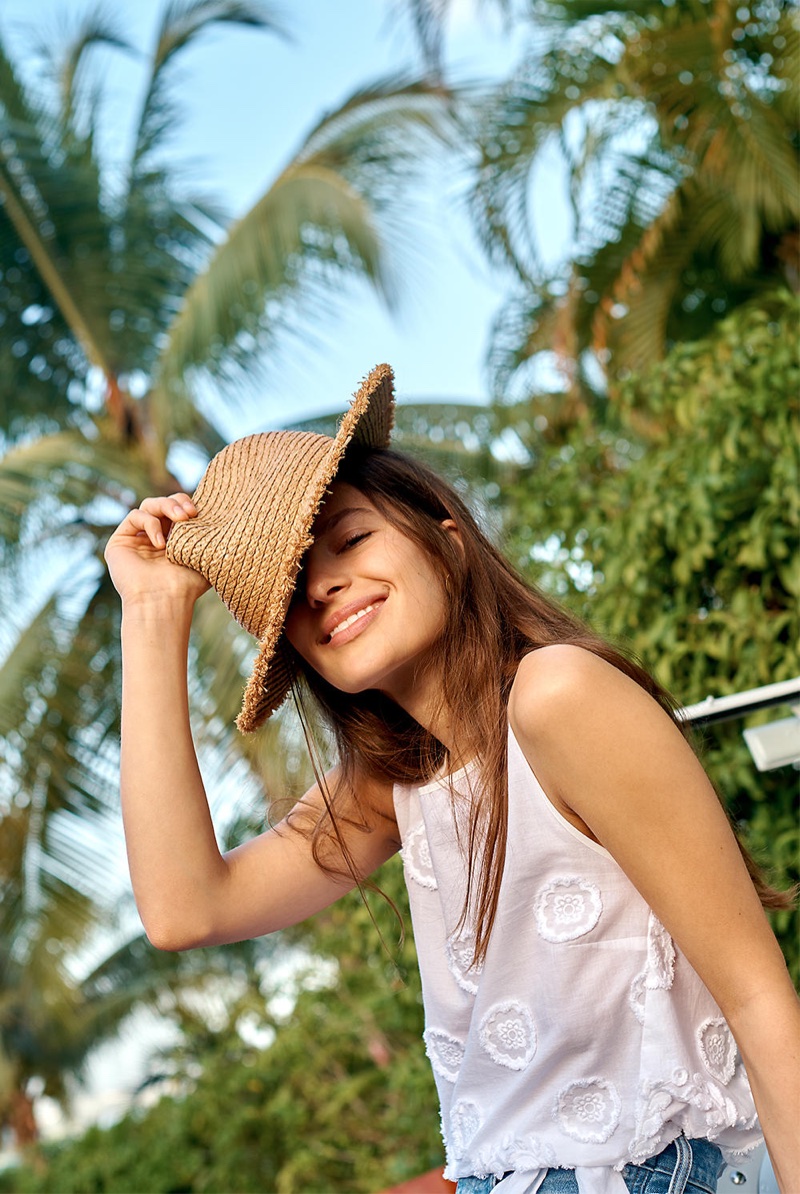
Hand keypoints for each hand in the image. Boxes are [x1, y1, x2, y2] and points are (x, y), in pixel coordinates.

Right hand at [105, 493, 209, 607]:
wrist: (165, 600)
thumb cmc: (187, 585)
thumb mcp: (205, 556)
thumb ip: (208, 535)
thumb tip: (218, 516)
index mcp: (173, 539)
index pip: (177, 509)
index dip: (186, 503)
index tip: (199, 512)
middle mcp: (154, 538)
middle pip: (163, 503)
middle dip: (177, 502)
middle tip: (190, 514)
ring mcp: (136, 540)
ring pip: (149, 505)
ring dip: (166, 506)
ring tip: (181, 520)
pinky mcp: (120, 542)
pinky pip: (134, 516)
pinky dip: (150, 524)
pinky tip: (160, 544)